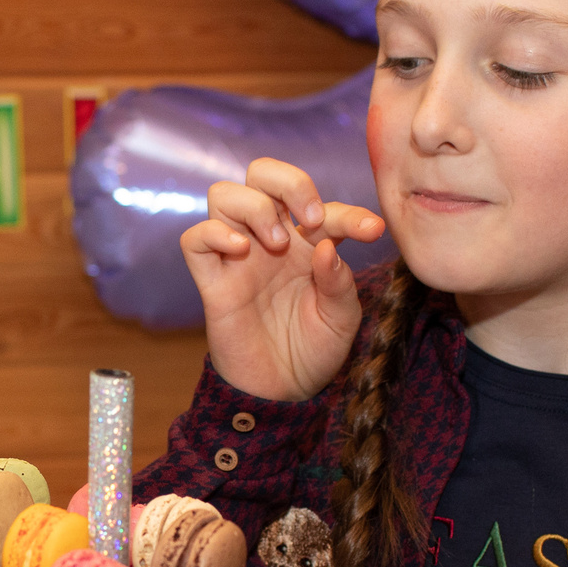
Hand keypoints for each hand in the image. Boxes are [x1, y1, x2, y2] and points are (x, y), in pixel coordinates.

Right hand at [179, 158, 385, 401]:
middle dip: (289, 181)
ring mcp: (237, 257)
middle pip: (261, 174)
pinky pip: (195, 238)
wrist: (282, 391)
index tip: (372, 233)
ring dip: (253, 207)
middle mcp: (269, 240)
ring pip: (224, 195)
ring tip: (275, 243)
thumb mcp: (342, 318)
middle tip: (309, 219)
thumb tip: (325, 247)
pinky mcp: (211, 280)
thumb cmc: (314, 351)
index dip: (350, 213)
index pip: (324, 208)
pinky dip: (214, 233)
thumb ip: (338, 282)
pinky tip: (241, 250)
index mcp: (306, 243)